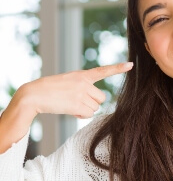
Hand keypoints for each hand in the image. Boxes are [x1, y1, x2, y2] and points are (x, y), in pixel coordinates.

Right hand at [17, 62, 132, 118]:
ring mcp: (81, 94)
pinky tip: (69, 110)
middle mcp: (84, 83)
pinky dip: (80, 115)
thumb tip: (94, 105)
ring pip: (95, 107)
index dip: (118, 68)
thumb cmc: (50, 89)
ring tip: (70, 104)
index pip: (103, 71)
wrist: (34, 95)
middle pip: (101, 98)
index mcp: (82, 75)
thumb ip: (83, 87)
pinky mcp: (78, 105)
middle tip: (77, 101)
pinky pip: (88, 114)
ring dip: (85, 109)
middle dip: (92, 102)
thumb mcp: (68, 82)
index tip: (130, 65)